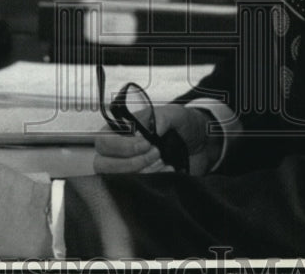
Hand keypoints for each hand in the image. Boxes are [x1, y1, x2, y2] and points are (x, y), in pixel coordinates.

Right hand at [94, 105, 220, 175]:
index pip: (103, 142)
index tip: (146, 143)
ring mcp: (127, 171)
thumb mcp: (173, 114)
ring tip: (163, 161)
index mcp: (119, 131)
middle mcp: (117, 152)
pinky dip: (151, 183)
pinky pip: (134, 191)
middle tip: (156, 153)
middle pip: (103, 165)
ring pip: (117, 180)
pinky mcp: (140, 184)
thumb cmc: (182, 125)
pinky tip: (168, 171)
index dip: (122, 145)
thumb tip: (152, 130)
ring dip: (142, 173)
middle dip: (131, 162)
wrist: (201, 144)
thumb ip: (160, 117)